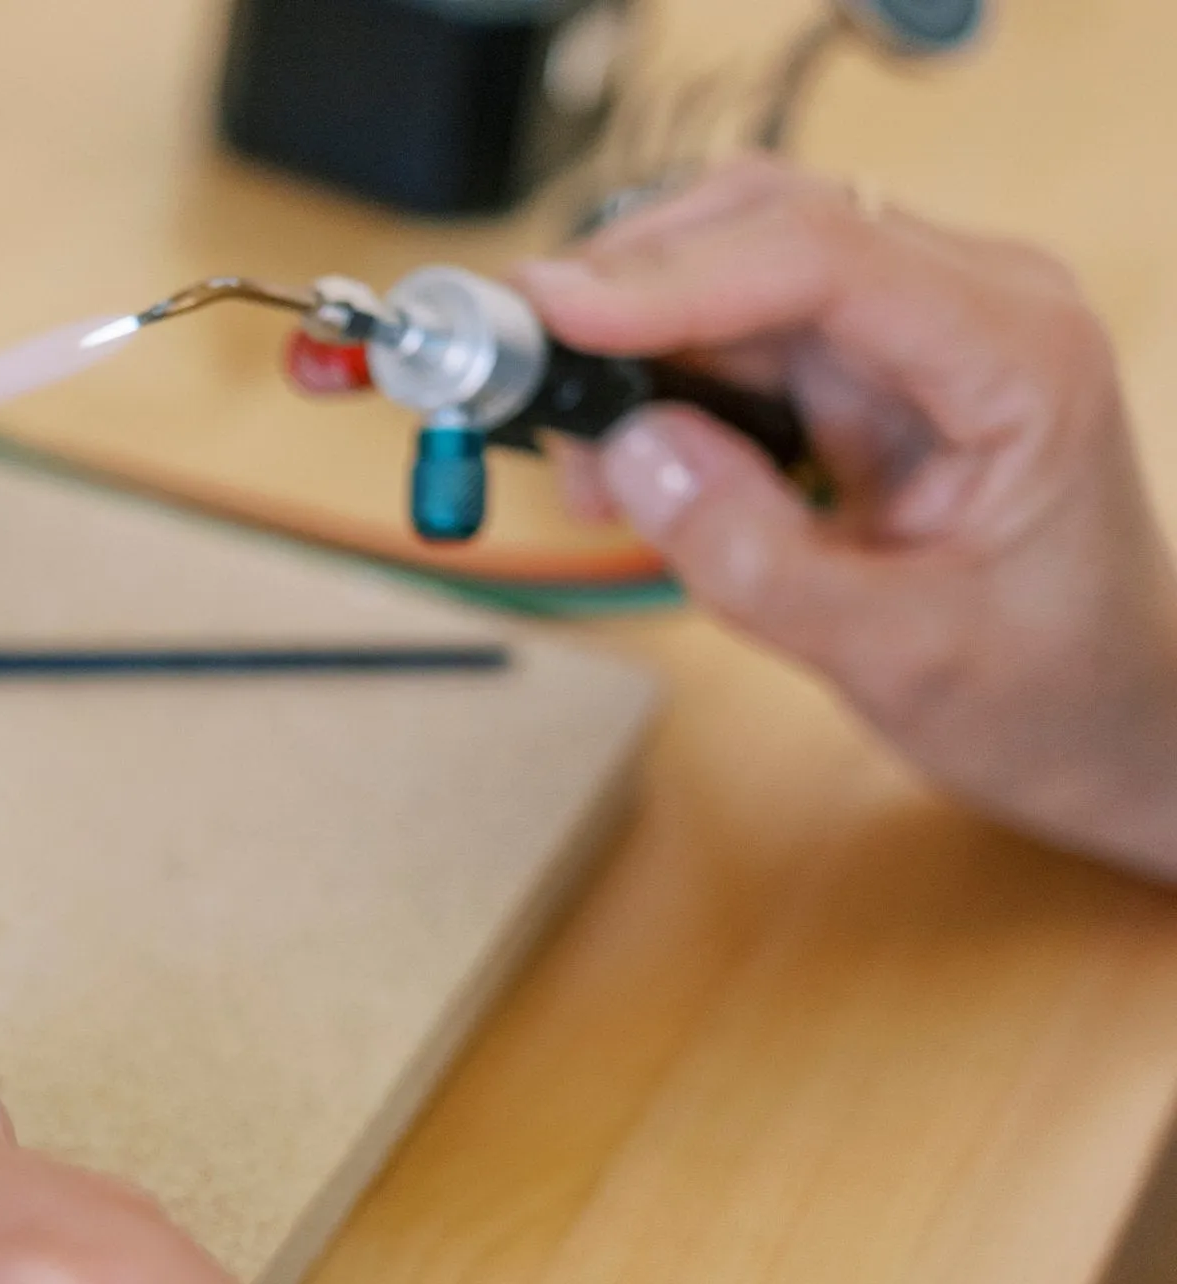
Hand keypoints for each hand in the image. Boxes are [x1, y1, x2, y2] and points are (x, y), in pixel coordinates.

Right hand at [515, 158, 1176, 881]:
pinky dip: (649, 387)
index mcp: (1016, 355)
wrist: (1106, 718)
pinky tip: (618, 464)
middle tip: (517, 371)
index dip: (673, 276)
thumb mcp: (900, 657)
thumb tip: (633, 457)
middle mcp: (965, 309)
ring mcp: (906, 333)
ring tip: (578, 462)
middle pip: (761, 227)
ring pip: (726, 274)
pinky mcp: (856, 371)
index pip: (825, 256)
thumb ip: (760, 562)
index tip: (552, 316)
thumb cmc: (1049, 689)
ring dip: (626, 347)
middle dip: (625, 289)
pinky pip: (727, 340)